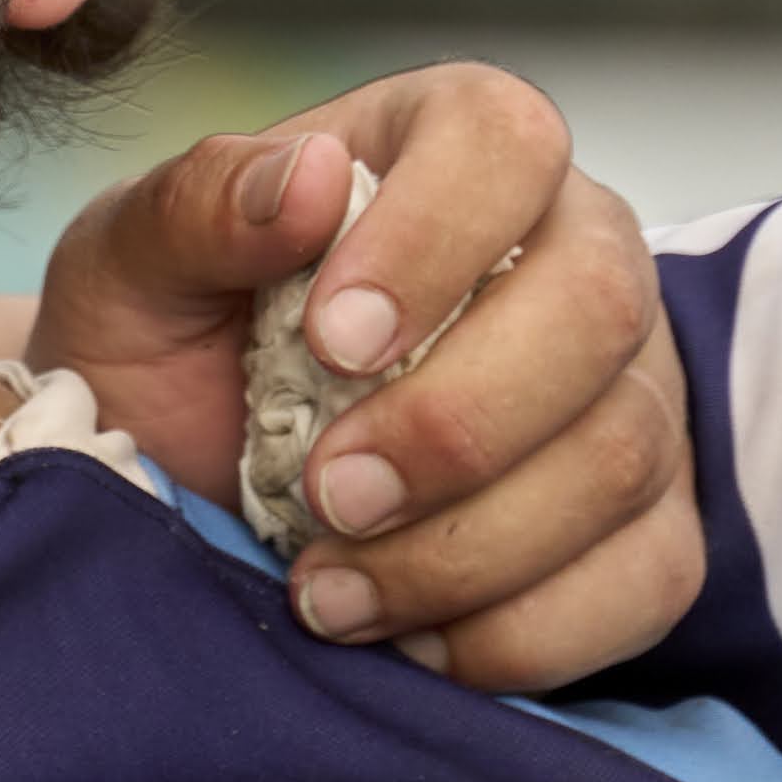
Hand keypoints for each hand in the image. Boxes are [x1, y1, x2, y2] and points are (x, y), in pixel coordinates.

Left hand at [27, 63, 697, 687]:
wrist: (177, 476)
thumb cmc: (167, 345)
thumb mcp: (132, 265)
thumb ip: (203, 207)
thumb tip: (313, 176)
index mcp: (451, 148)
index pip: (503, 141)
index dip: (433, 239)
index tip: (332, 340)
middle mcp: (572, 249)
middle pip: (597, 306)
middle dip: (455, 424)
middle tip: (329, 494)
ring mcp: (629, 387)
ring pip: (620, 456)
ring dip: (468, 549)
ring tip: (331, 590)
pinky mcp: (646, 519)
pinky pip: (648, 580)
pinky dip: (522, 632)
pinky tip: (409, 639)